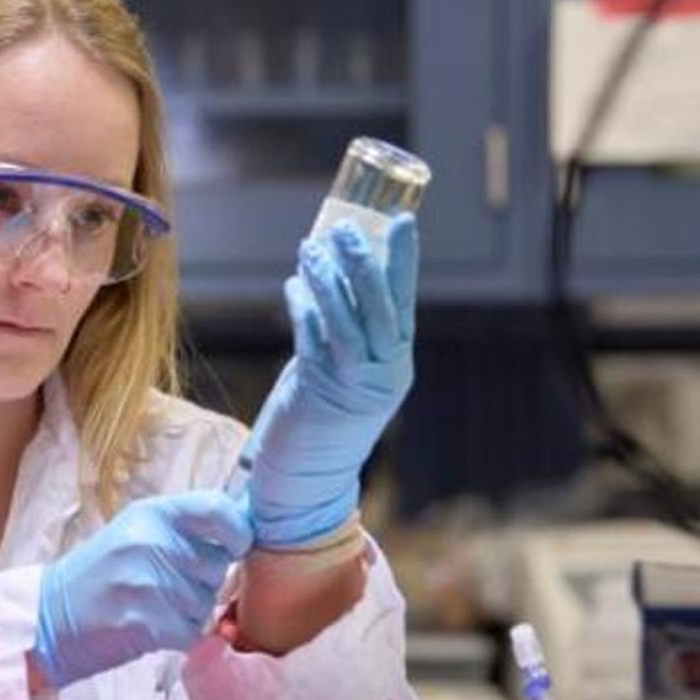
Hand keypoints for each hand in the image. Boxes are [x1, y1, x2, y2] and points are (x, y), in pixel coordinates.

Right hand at [32, 490, 252, 687]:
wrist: (48, 617)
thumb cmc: (98, 575)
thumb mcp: (135, 533)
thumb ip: (181, 529)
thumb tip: (240, 528)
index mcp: (151, 514)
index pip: (218, 508)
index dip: (238, 531)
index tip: (235, 546)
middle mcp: (151, 542)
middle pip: (217, 565)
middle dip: (203, 582)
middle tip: (165, 587)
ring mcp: (148, 582)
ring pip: (205, 603)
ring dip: (187, 612)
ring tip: (150, 607)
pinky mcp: (145, 622)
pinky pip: (190, 632)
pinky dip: (175, 636)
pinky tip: (147, 628)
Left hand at [244, 214, 417, 547]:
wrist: (307, 479)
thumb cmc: (322, 418)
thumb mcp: (345, 371)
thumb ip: (346, 331)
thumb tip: (333, 274)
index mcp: (397, 362)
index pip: (405, 301)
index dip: (404, 260)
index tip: (404, 220)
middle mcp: (384, 372)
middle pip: (379, 308)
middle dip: (363, 264)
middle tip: (345, 227)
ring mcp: (354, 384)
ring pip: (345, 322)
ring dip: (327, 281)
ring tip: (310, 249)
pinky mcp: (320, 393)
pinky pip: (313, 342)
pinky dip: (304, 311)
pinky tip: (293, 287)